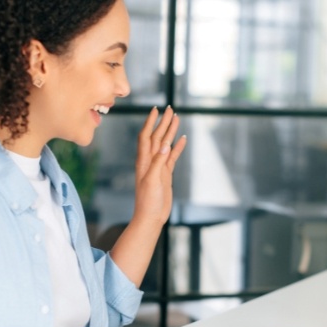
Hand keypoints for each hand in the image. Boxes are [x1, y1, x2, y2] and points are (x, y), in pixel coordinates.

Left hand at [133, 106, 186, 226]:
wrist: (151, 217)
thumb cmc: (148, 201)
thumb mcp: (152, 181)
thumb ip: (157, 163)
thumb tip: (165, 144)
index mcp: (144, 161)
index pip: (146, 136)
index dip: (150, 122)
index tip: (156, 109)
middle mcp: (150, 161)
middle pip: (157, 137)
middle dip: (162, 122)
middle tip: (170, 108)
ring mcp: (158, 167)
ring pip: (165, 144)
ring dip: (170, 131)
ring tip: (177, 118)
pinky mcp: (165, 174)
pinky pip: (172, 156)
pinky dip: (177, 147)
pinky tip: (182, 139)